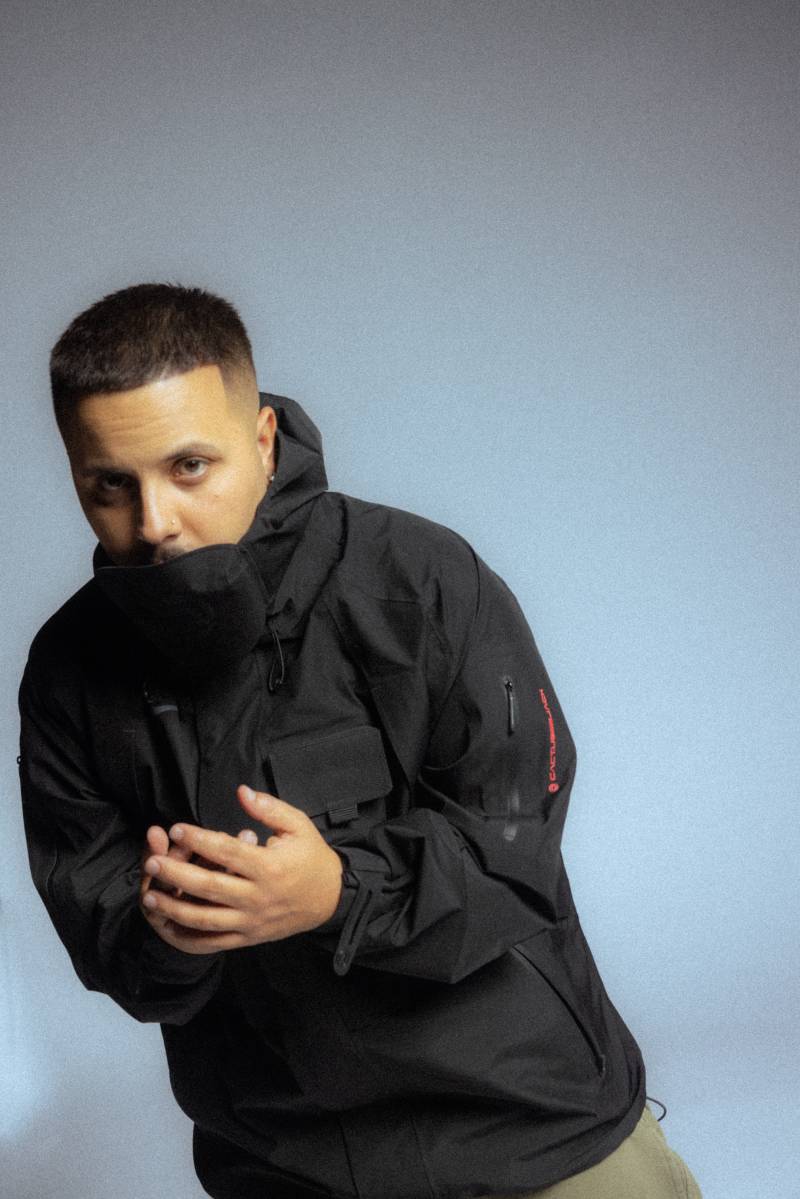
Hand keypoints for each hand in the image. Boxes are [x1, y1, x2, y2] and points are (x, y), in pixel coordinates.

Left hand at [140, 786, 343, 953]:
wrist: (330, 899)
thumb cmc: (312, 857)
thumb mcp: (299, 825)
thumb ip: (269, 808)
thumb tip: (241, 792)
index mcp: (270, 866)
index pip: (227, 851)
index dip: (199, 840)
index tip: (176, 829)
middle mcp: (258, 896)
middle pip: (210, 886)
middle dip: (176, 875)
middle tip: (152, 862)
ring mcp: (251, 921)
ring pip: (206, 919)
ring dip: (175, 909)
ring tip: (151, 896)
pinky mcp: (248, 937)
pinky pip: (214, 943)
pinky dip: (189, 938)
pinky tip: (168, 927)